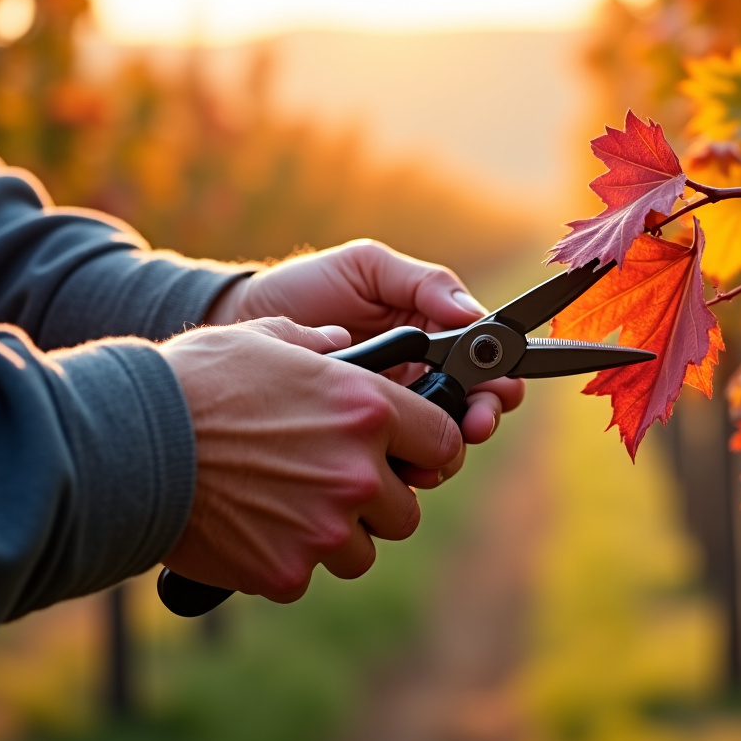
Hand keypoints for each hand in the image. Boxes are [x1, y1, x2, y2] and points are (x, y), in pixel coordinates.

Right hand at [159, 317, 462, 601]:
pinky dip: (285, 559)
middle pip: (405, 509)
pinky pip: (308, 573)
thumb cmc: (195, 381)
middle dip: (376, 500)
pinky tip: (252, 529)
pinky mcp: (287, 570)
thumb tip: (342, 342)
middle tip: (333, 483)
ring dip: (336, 535)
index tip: (409, 452)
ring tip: (288, 508)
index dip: (426, 448)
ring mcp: (325, 528)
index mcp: (367, 409)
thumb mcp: (264, 337)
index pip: (443, 442)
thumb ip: (318, 344)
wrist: (129, 444)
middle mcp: (358, 473)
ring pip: (362, 550)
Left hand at [205, 239, 522, 444]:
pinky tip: (393, 468)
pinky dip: (404, 472)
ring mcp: (392, 419)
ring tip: (430, 450)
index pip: (483, 366)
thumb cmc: (305, 289)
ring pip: (441, 447)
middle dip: (480, 420)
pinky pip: (397, 468)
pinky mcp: (364, 447)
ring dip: (446, 451)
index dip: (500, 381)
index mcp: (431, 338)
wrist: (241, 326)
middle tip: (472, 425)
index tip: (498, 390)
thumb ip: (422, 284)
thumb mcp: (366, 269)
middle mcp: (420, 382)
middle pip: (473, 413)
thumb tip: (473, 314)